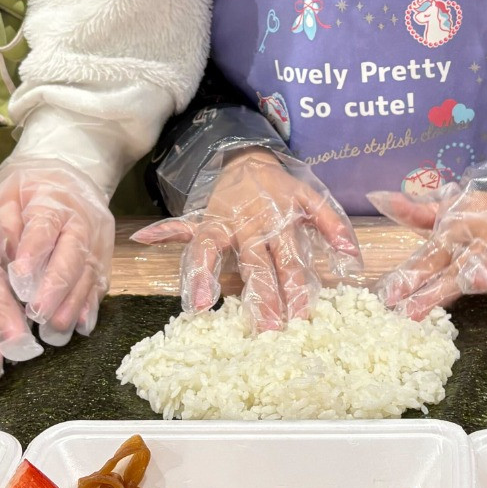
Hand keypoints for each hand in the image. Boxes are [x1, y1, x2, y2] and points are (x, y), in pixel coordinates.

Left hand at [0, 157, 113, 346]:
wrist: (71, 169)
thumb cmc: (29, 186)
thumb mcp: (8, 194)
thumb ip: (5, 227)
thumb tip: (5, 266)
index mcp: (52, 200)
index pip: (44, 227)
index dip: (34, 253)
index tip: (21, 279)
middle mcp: (82, 220)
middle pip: (72, 255)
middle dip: (56, 288)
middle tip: (38, 314)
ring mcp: (98, 238)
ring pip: (89, 272)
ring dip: (74, 304)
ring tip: (57, 329)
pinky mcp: (105, 253)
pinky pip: (100, 281)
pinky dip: (91, 305)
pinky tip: (81, 325)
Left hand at [131, 147, 360, 330]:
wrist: (249, 157)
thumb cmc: (225, 199)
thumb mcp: (199, 215)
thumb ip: (175, 231)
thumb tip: (138, 239)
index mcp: (219, 226)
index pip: (206, 251)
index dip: (201, 276)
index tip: (199, 306)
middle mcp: (249, 223)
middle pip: (256, 264)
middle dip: (263, 298)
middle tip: (270, 330)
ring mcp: (279, 213)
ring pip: (289, 252)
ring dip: (296, 283)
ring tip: (303, 314)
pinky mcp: (303, 200)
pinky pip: (321, 216)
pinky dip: (335, 233)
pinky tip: (347, 255)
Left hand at [371, 183, 486, 319]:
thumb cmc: (484, 216)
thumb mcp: (450, 212)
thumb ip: (417, 213)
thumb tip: (378, 199)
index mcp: (454, 235)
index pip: (426, 261)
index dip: (407, 279)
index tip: (386, 298)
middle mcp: (478, 240)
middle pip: (453, 270)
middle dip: (435, 291)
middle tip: (412, 311)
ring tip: (475, 282)